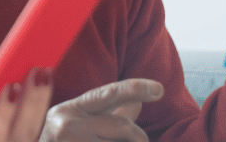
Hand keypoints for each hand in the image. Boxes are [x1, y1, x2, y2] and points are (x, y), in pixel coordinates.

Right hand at [40, 78, 163, 141]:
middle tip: (136, 140)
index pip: (106, 94)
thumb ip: (109, 115)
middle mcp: (67, 127)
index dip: (134, 88)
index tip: (158, 89)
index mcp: (68, 111)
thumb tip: (139, 102)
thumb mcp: (74, 126)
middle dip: (137, 136)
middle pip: (123, 127)